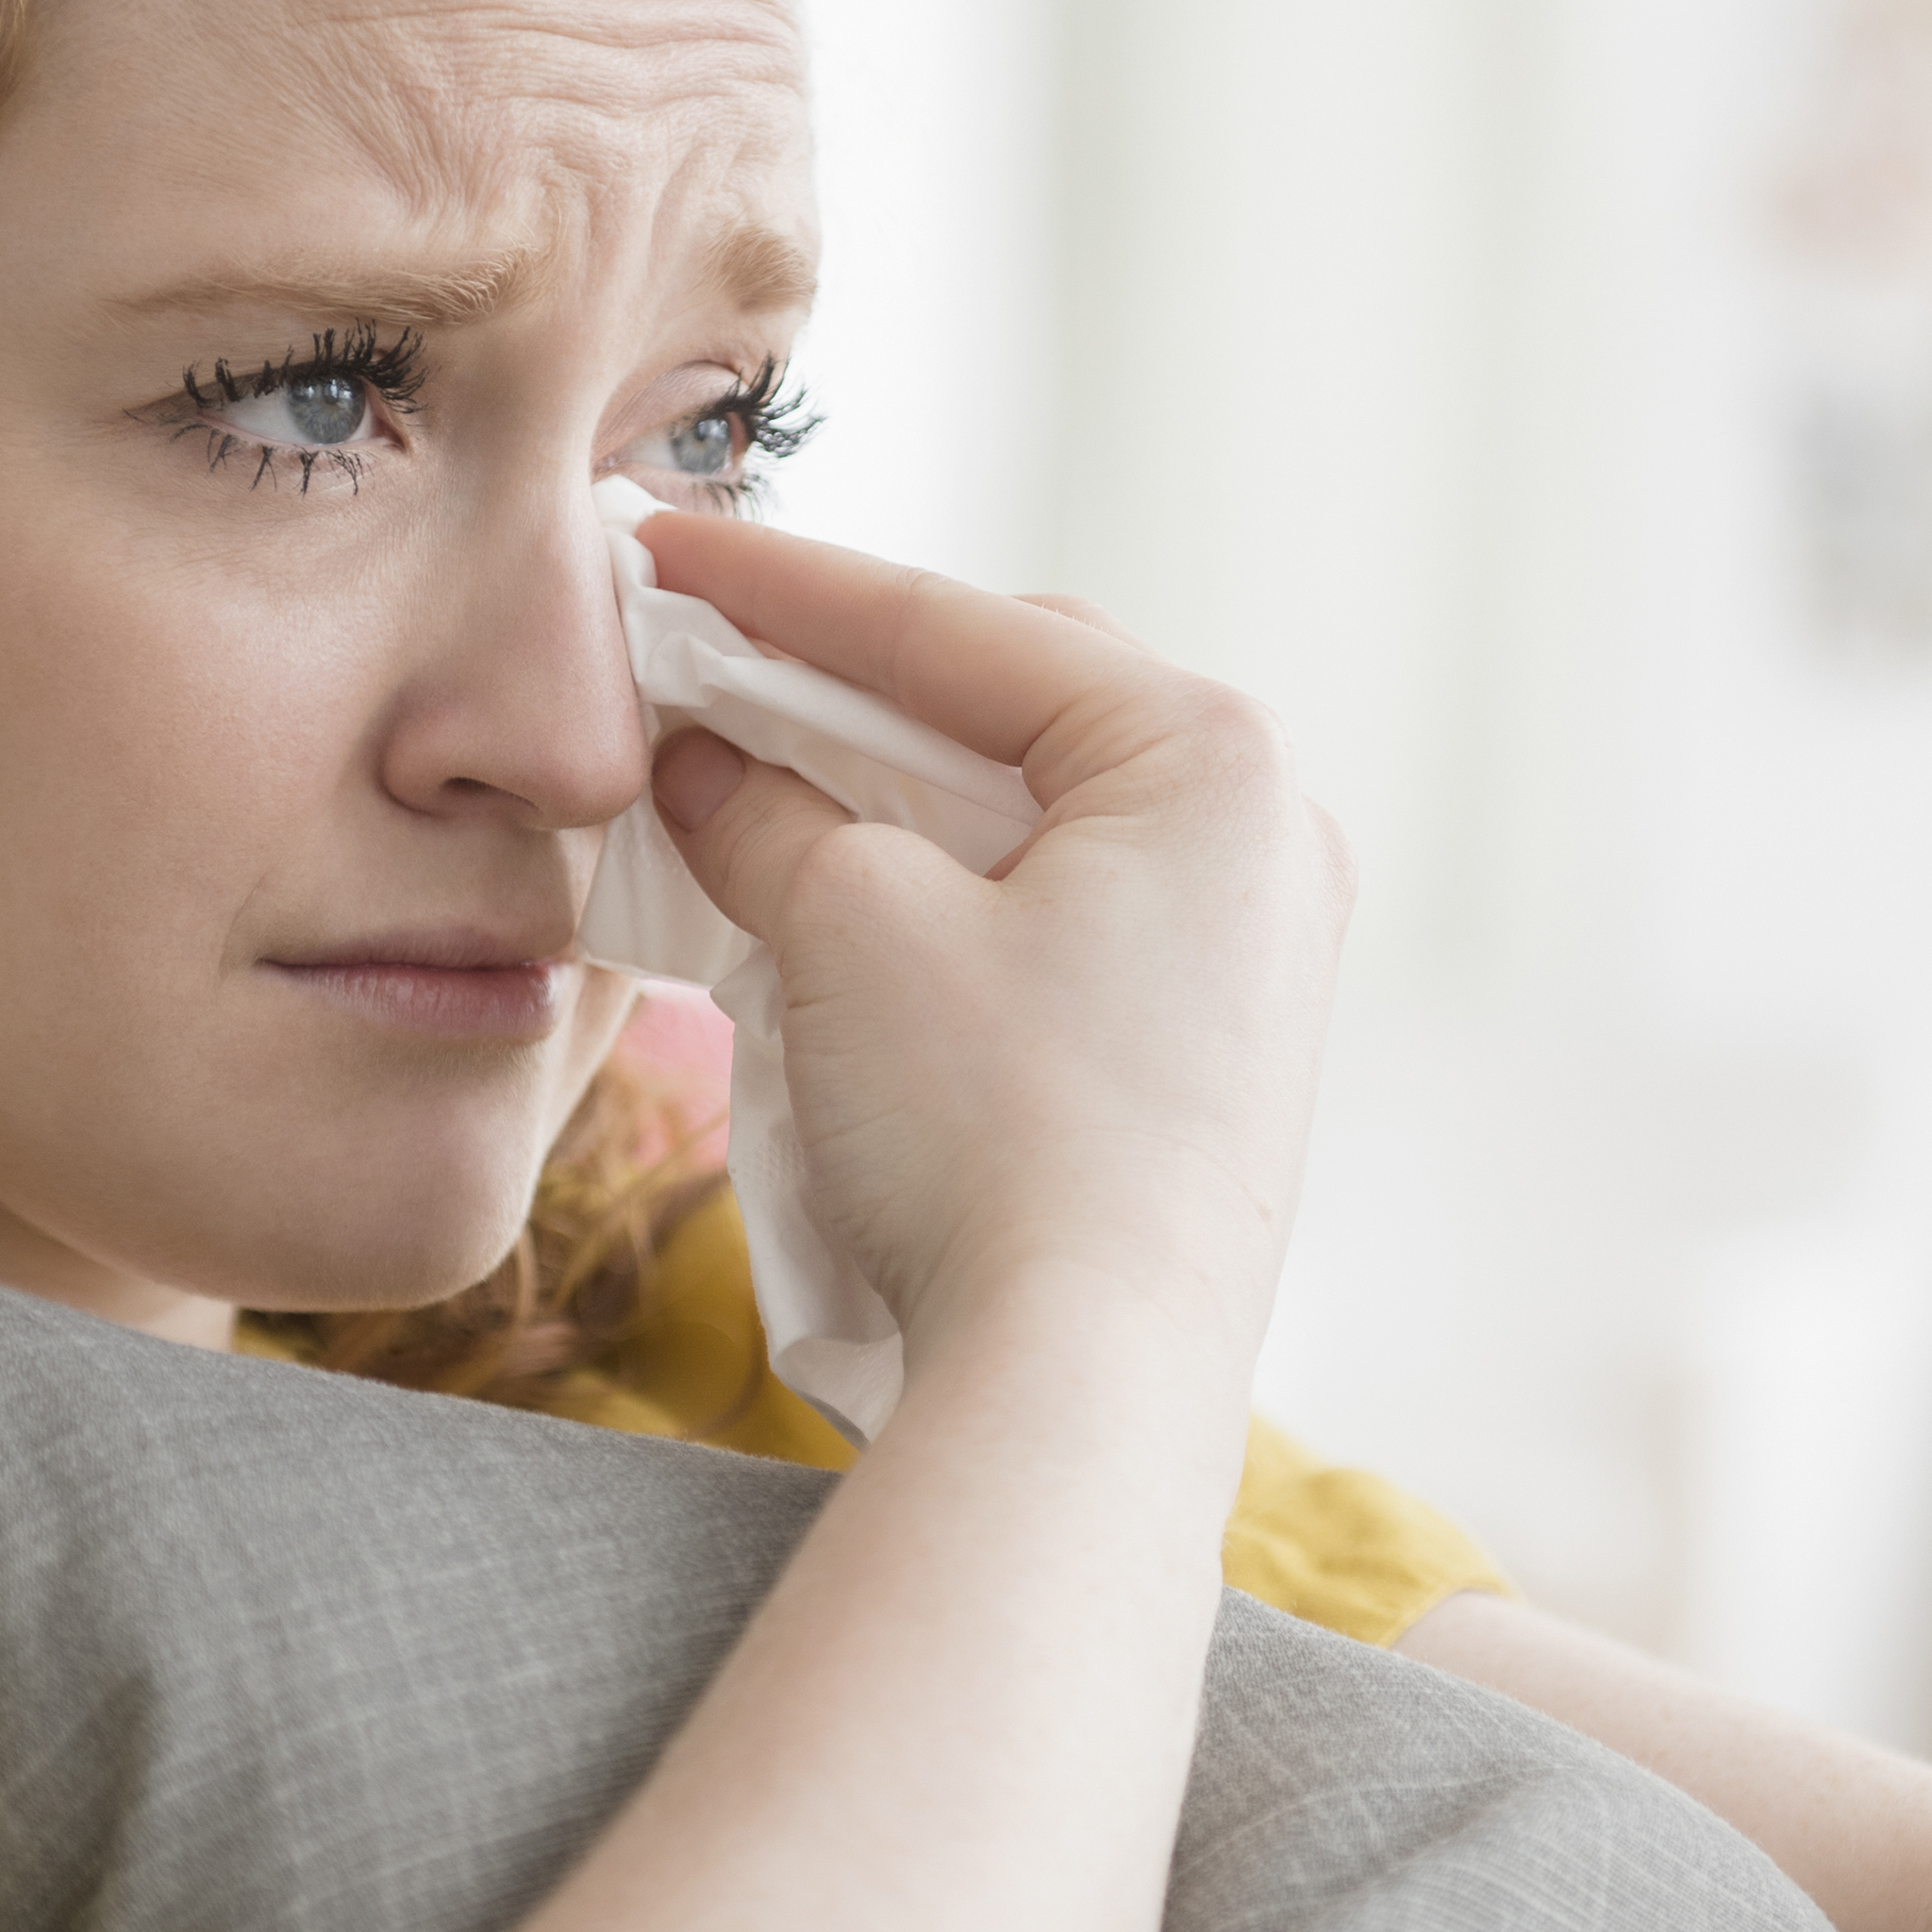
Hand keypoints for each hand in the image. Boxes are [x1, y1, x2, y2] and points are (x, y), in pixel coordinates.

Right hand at [632, 511, 1351, 1381]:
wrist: (1089, 1382)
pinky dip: (954, 894)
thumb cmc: (996, 1134)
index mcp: (1207, 755)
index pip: (958, 627)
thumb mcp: (850, 927)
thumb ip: (765, 808)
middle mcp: (1266, 831)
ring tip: (755, 789)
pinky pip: (1068, 915)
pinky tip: (849, 912)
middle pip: (1018, 702)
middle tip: (709, 670)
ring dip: (895, 797)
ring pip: (1041, 813)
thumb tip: (705, 762)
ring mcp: (1257, 946)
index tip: (666, 550)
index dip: (786, 589)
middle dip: (852, 688)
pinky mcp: (1216, 1049)